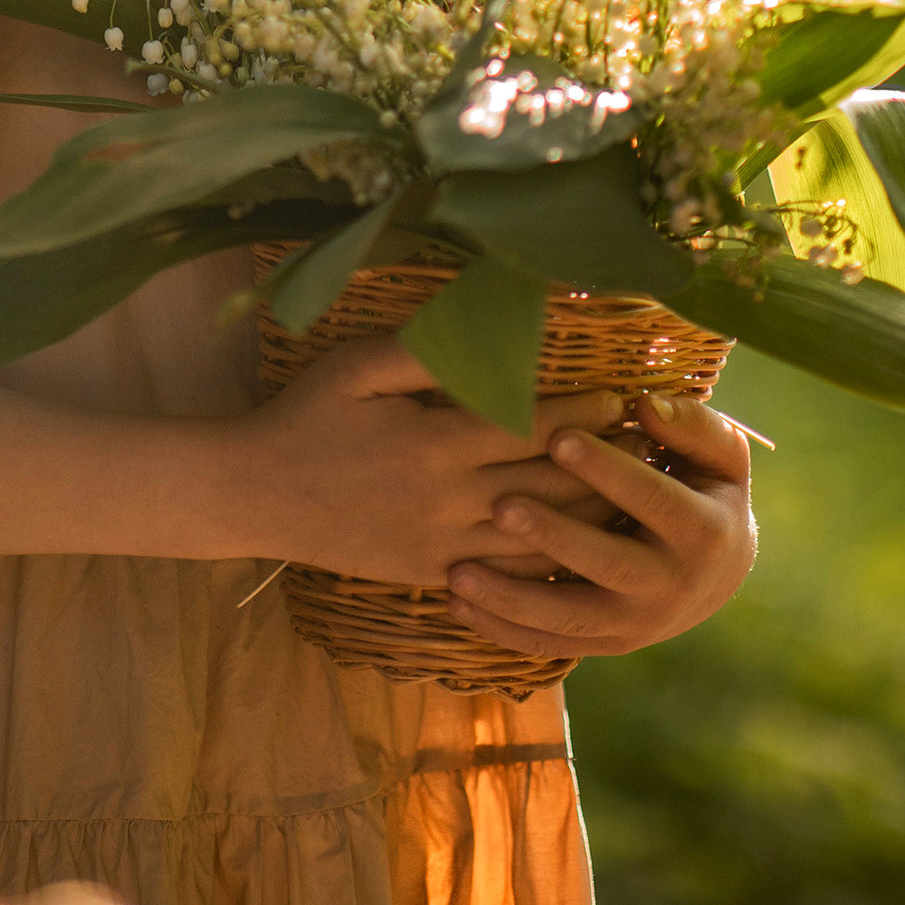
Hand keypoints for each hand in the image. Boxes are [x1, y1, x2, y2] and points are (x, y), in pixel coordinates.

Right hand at [237, 337, 644, 588]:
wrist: (255, 494)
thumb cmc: (307, 415)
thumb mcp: (356, 366)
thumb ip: (424, 350)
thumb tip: (487, 327)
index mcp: (435, 441)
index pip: (532, 425)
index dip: (584, 410)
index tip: (623, 395)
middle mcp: (448, 499)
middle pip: (550, 485)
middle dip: (604, 464)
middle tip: (648, 446)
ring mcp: (442, 546)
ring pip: (538, 538)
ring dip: (590, 519)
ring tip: (633, 498)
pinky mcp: (433, 576)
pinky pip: (506, 577)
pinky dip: (550, 564)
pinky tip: (582, 550)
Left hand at [445, 394, 755, 659]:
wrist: (718, 575)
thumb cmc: (708, 490)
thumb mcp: (719, 454)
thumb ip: (690, 424)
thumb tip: (643, 406)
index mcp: (703, 532)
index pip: (654, 498)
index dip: (607, 469)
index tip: (558, 436)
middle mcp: (671, 588)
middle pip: (607, 564)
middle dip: (553, 536)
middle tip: (500, 505)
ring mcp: (636, 625)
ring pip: (569, 619)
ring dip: (511, 598)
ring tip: (456, 571)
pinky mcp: (605, 644)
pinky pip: (550, 644)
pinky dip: (502, 630)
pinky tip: (457, 603)